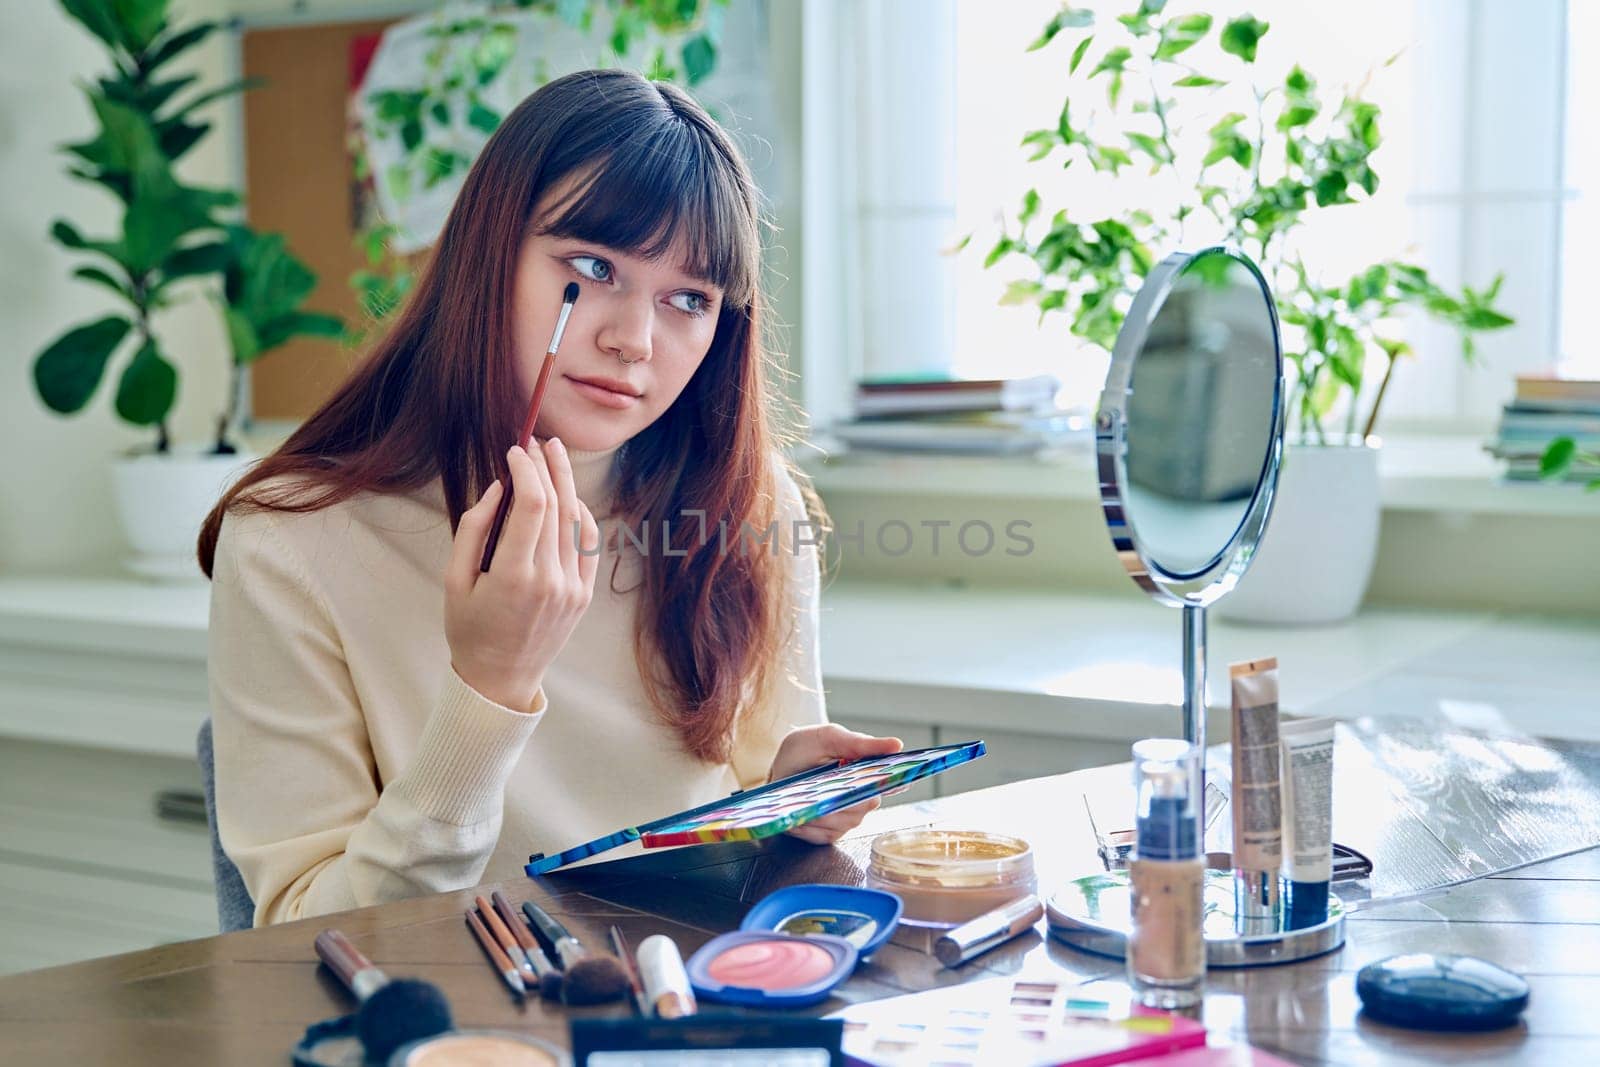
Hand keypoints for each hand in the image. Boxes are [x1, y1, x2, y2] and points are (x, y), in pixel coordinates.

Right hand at [445, 437, 599, 710]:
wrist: (501, 678)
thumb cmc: (468, 628)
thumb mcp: (454, 580)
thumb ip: (473, 529)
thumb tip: (498, 488)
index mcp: (514, 576)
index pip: (532, 505)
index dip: (527, 470)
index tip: (514, 452)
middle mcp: (550, 580)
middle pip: (558, 506)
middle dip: (548, 467)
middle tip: (538, 442)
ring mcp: (572, 588)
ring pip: (576, 521)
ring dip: (566, 484)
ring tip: (554, 456)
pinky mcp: (583, 594)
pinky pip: (588, 544)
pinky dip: (580, 515)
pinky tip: (568, 496)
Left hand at [769, 725, 903, 844]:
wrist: (781, 768)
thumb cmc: (807, 749)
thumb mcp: (829, 738)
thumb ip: (860, 743)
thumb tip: (896, 745)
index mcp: (871, 774)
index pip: (891, 784)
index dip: (890, 785)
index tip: (873, 783)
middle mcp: (865, 800)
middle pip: (863, 805)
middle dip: (842, 796)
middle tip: (821, 785)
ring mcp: (848, 819)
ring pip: (842, 822)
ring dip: (821, 810)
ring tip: (803, 797)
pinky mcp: (830, 834)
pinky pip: (823, 835)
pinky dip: (807, 824)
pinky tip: (798, 811)